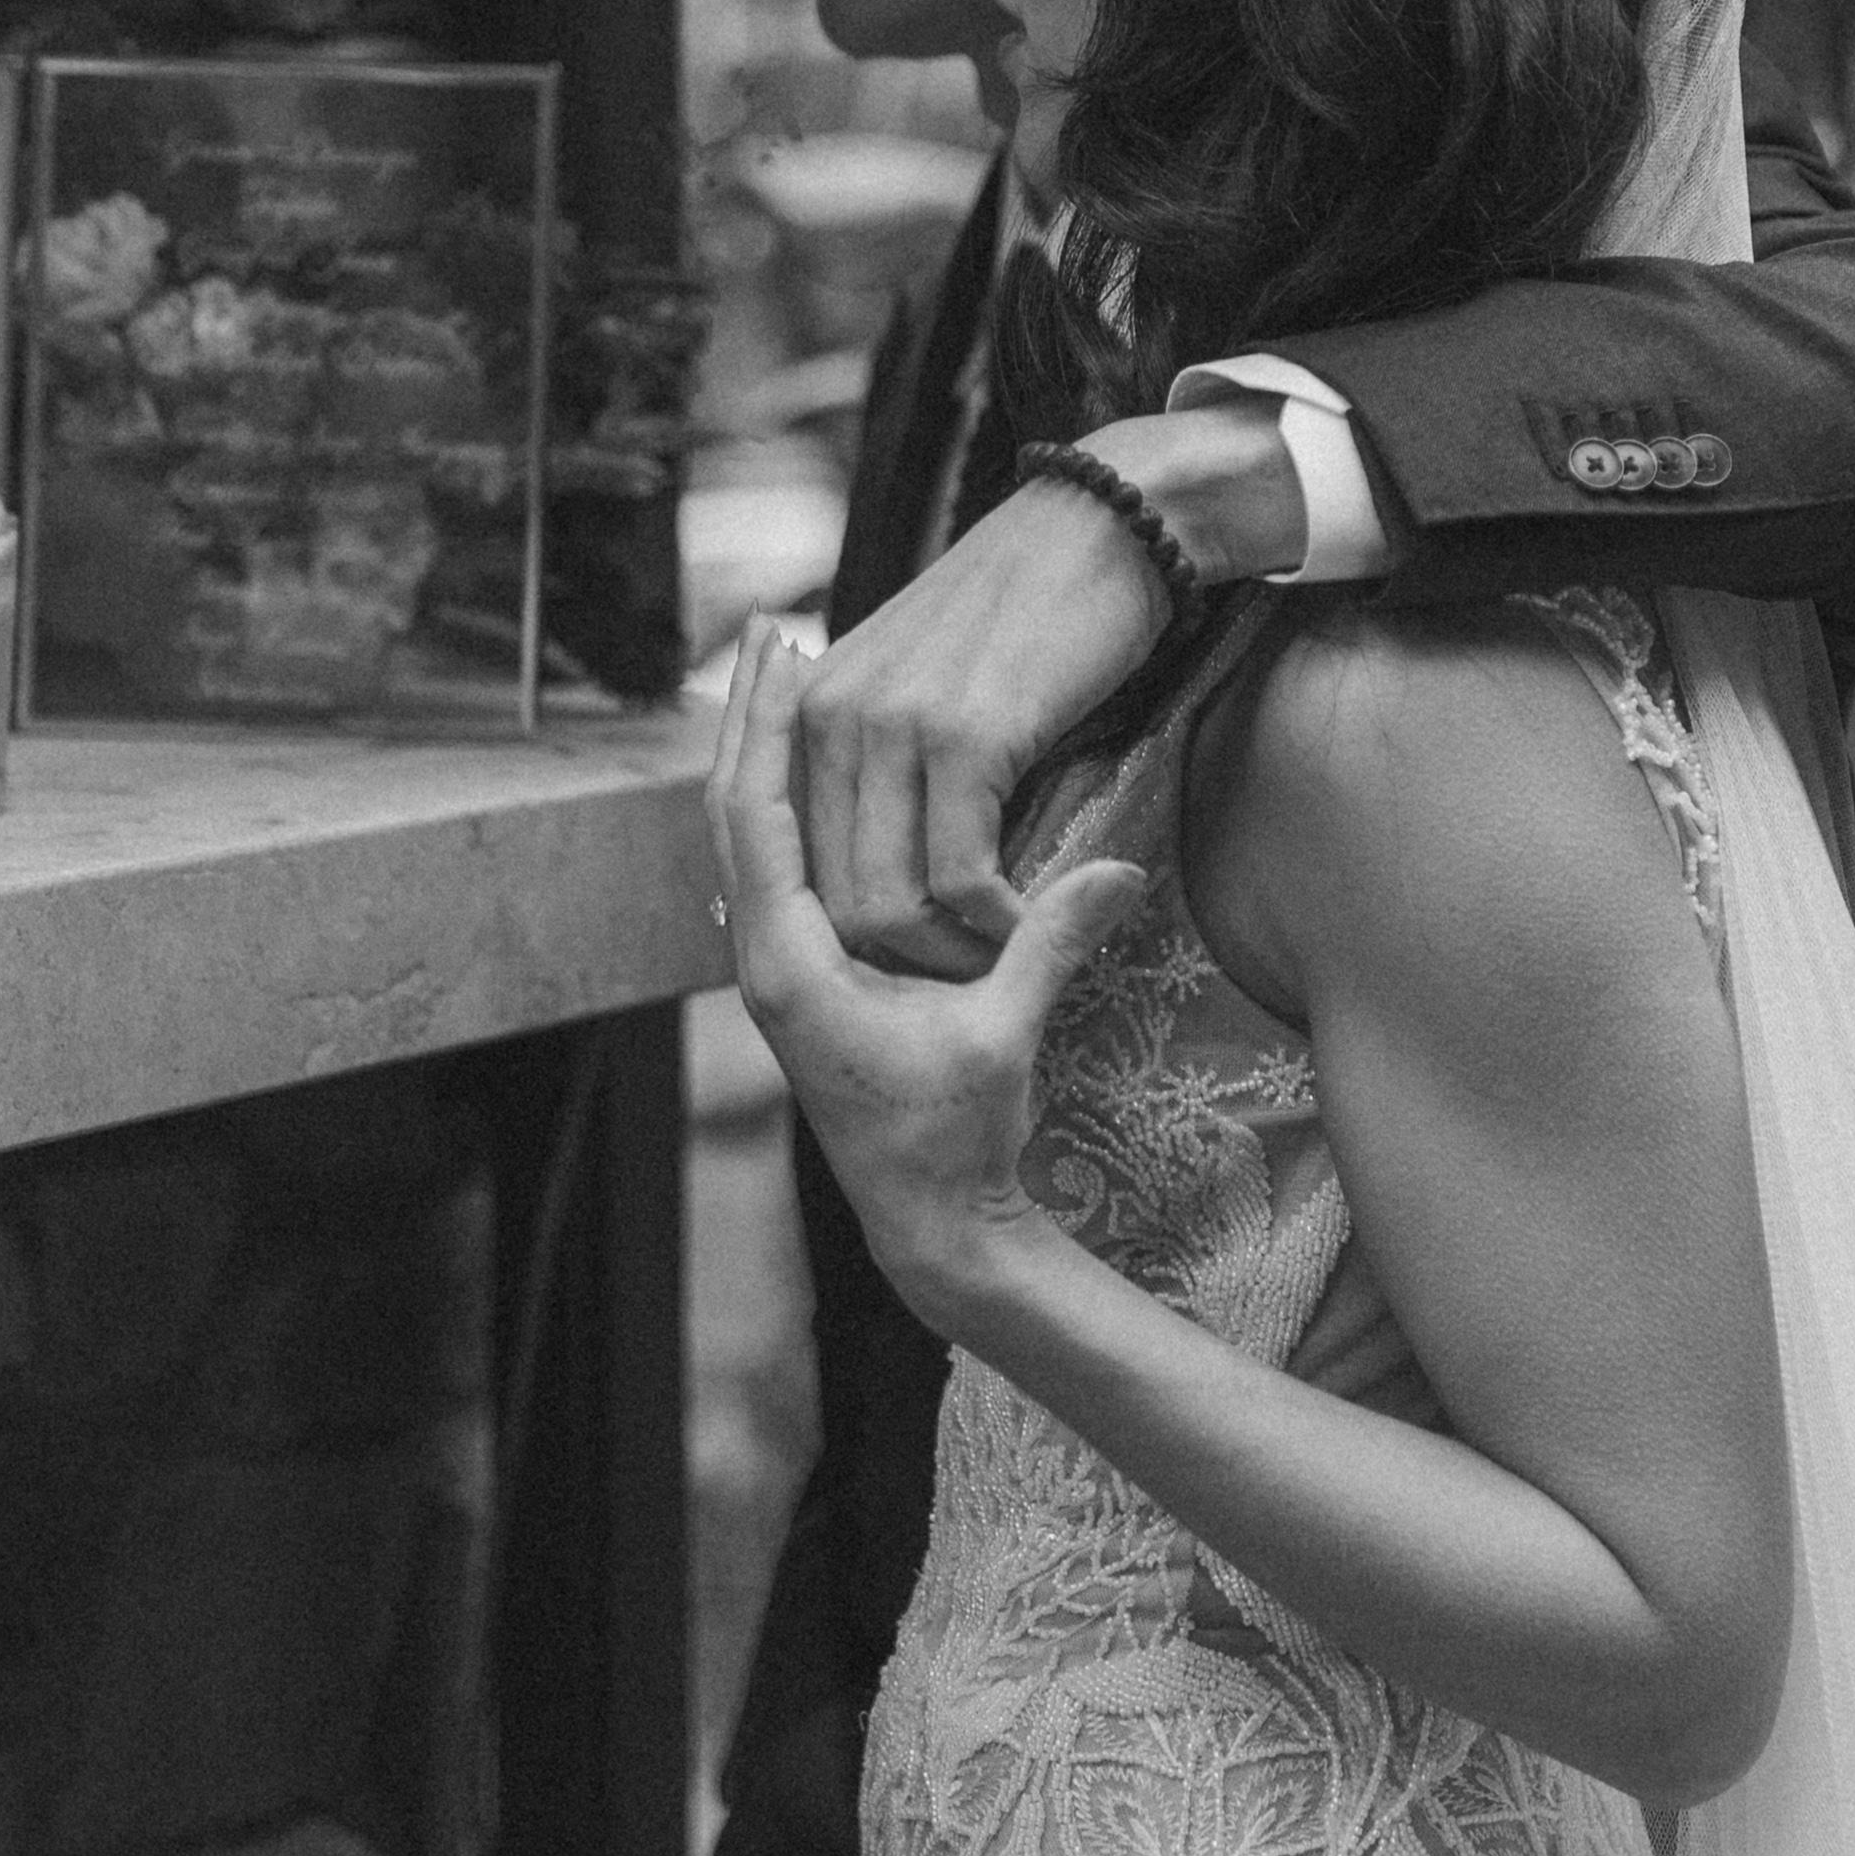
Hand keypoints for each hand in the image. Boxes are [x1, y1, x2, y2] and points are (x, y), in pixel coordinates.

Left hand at [709, 615, 1147, 1322]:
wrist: (927, 1224)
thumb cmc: (956, 1137)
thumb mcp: (1004, 1032)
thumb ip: (1049, 942)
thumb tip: (1124, 870)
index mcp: (787, 964)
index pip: (754, 814)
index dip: (767, 724)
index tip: (787, 647)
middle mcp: (763, 959)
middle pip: (730, 810)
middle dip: (748, 720)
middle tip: (766, 631)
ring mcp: (775, 971)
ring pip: (745, 839)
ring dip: (760, 755)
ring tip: (782, 675)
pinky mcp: (800, 980)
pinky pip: (774, 870)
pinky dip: (782, 804)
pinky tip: (808, 766)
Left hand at [794, 399, 1301, 978]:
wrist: (1104, 528)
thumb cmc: (1030, 610)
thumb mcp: (928, 678)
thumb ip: (892, 754)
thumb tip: (892, 854)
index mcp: (814, 705)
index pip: (776, 850)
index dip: (836, 922)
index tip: (898, 953)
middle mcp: (832, 716)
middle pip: (830, 897)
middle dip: (896, 956)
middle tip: (965, 969)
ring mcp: (893, 727)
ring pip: (886, 902)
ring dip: (949, 951)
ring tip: (1003, 954)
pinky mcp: (964, 739)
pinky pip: (961, 878)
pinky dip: (999, 922)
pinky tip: (1034, 922)